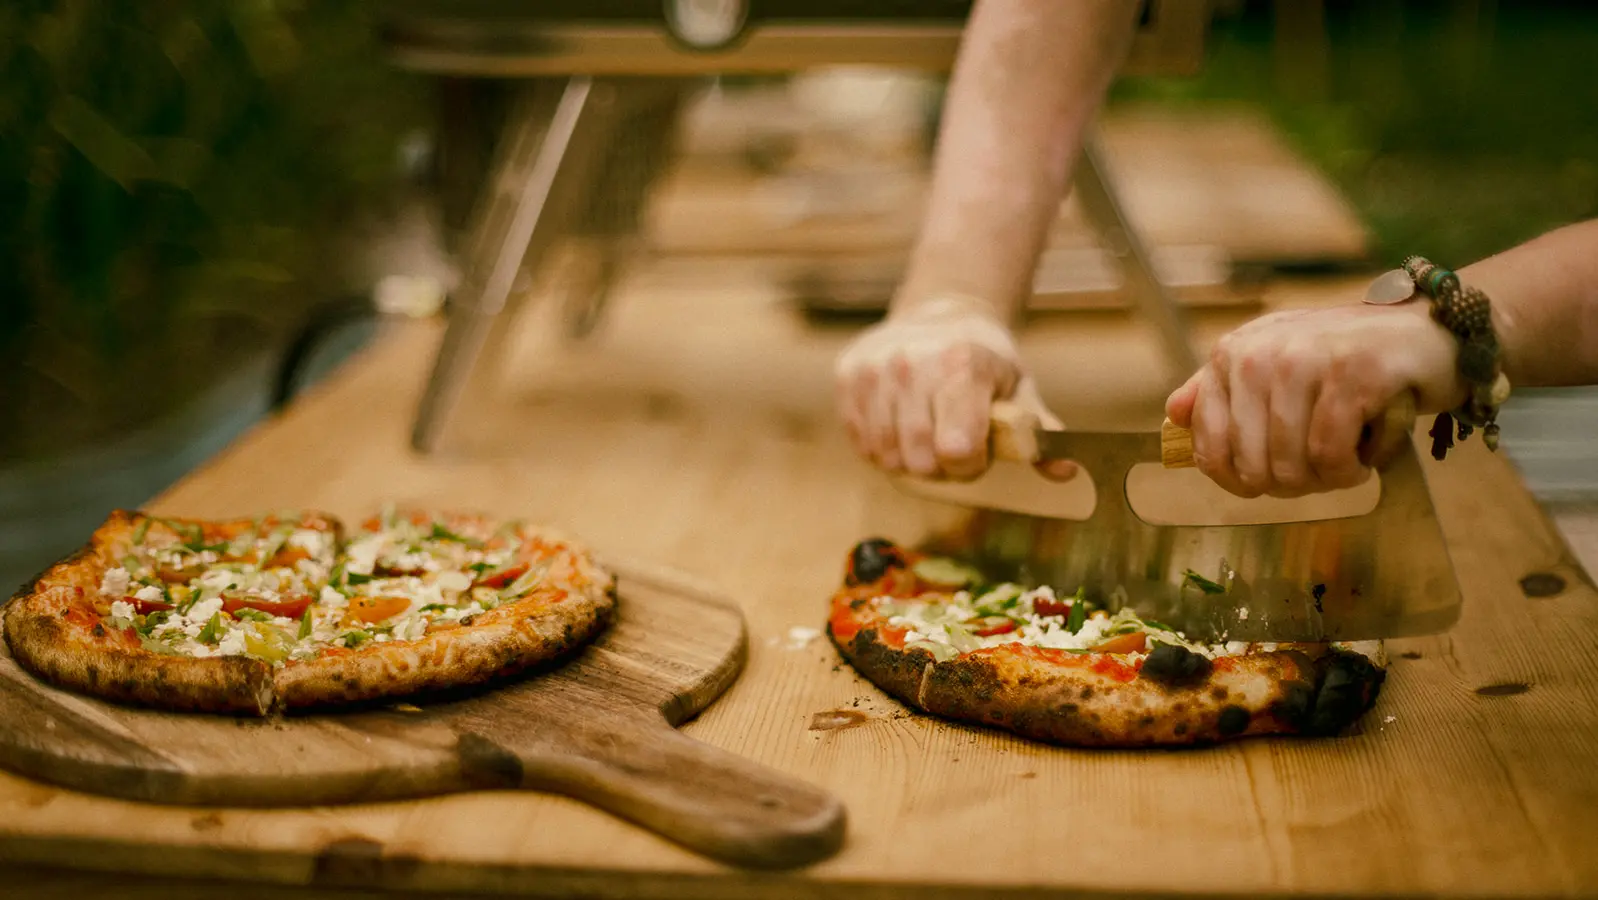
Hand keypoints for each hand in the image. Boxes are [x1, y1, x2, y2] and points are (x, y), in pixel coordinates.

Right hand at [834, 296, 1075, 480]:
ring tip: (925, 438)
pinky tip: (899, 427)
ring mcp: (875, 368)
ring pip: (885, 454)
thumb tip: (1065, 471)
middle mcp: (912, 362)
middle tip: (950, 447)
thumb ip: (1039, 433)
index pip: (957, 450)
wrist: (940, 313)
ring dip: (907, 460)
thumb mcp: (1020, 389)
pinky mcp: (848, 375)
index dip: (969, 466)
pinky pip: (860, 441)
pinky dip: (880, 447)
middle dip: (938, 468)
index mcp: (961, 364)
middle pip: (919, 459)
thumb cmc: (985, 360)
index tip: (976, 453)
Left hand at [1164, 304, 1462, 497]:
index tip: (1268, 484)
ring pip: (1292, 464)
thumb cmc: (1347, 363)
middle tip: (1320, 474)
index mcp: (1233, 354)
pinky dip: (1349, 471)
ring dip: (1324, 480)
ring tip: (1345, 464)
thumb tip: (1174, 412)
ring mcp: (1307, 359)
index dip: (1237, 482)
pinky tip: (1364, 461)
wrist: (1431, 334)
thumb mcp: (1276, 368)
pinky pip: (1331, 454)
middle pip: (1253, 464)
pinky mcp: (1355, 372)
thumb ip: (1223, 391)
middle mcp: (1261, 352)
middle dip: (1289, 484)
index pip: (1209, 447)